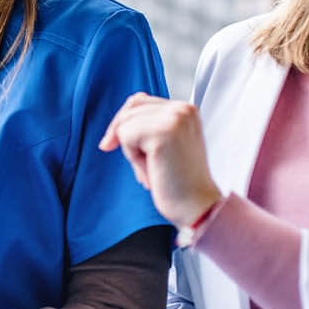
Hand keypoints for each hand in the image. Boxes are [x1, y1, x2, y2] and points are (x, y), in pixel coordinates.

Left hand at [99, 93, 222, 228]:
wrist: (197, 206)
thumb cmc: (180, 182)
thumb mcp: (166, 145)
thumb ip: (148, 127)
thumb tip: (116, 125)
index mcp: (186, 109)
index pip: (139, 101)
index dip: (124, 123)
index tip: (111, 143)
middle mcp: (182, 108)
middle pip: (130, 108)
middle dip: (125, 136)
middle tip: (144, 165)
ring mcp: (174, 118)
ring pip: (125, 123)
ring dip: (132, 151)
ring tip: (154, 168)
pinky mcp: (162, 131)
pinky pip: (125, 136)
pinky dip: (133, 158)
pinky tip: (153, 170)